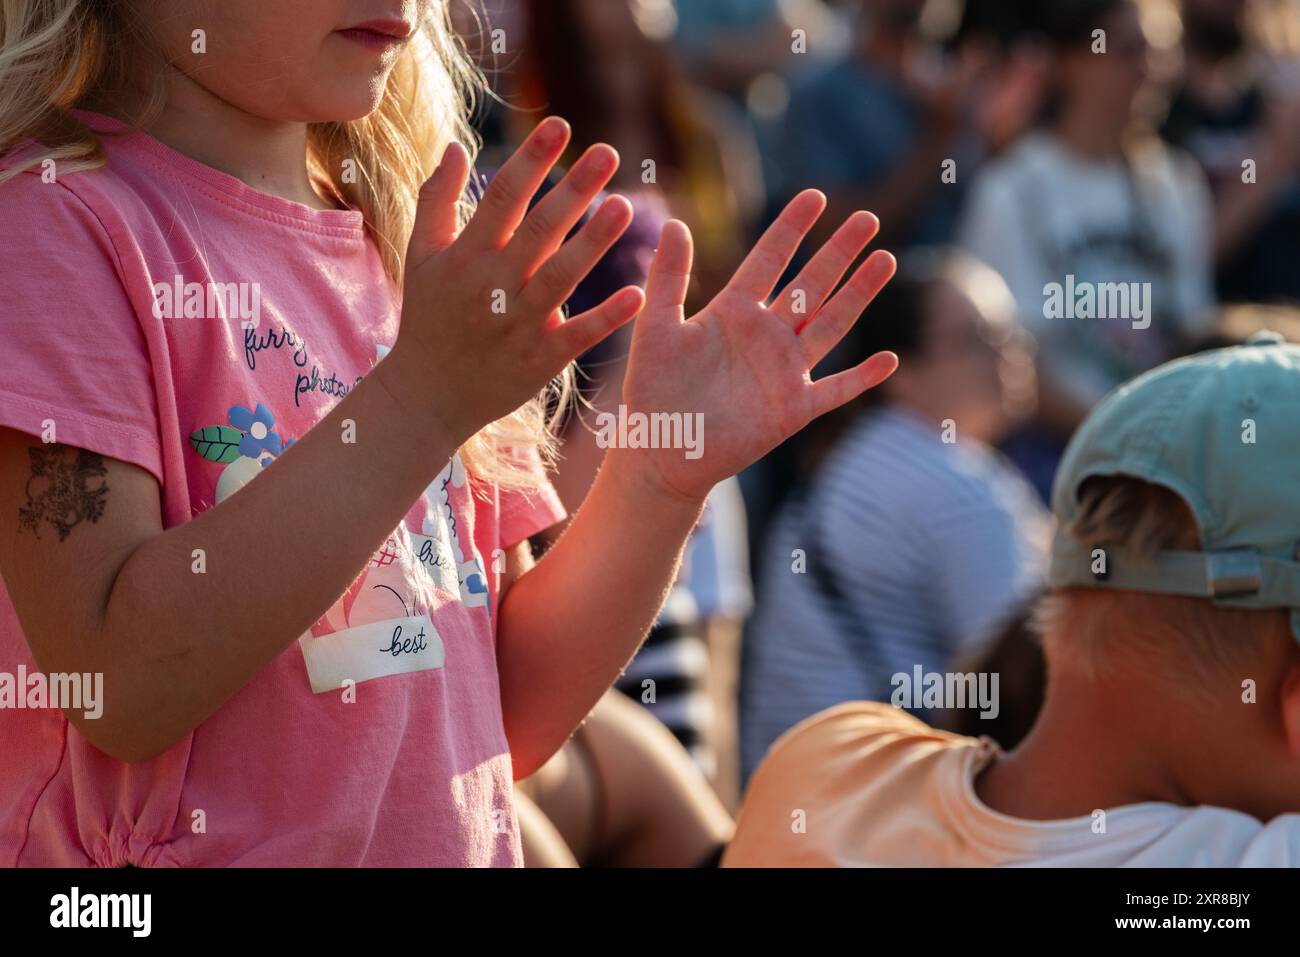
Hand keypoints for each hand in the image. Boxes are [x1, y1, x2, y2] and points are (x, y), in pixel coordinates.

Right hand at [392, 117, 644, 444]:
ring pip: (561, 277)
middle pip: (539, 230)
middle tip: (609, 152)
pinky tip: (638, 294)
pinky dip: (608, 317)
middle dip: (573, 190)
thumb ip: (436, 199)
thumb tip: (454, 145)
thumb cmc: (428, 318)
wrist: (426, 397)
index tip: (559, 125)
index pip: (502, 198)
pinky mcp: (541, 359)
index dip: (530, 160)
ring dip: (593, 243)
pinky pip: (579, 335)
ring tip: (623, 207)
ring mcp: (519, 324)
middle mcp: (494, 286)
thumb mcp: (421, 256)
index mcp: (467, 256)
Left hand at [613, 190, 897, 503]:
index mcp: (733, 312)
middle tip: (868, 218)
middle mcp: (765, 336)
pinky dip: (861, 378)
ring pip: (830, 325)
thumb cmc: (652, 392)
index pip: (769, 260)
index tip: (816, 195)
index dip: (791, 229)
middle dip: (839, 252)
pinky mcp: (793, 410)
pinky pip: (835, 390)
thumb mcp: (656, 329)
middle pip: (811, 285)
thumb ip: (668, 279)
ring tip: (885, 260)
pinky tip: (888, 360)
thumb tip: (677, 223)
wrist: (661, 452)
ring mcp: (784, 372)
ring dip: (858, 294)